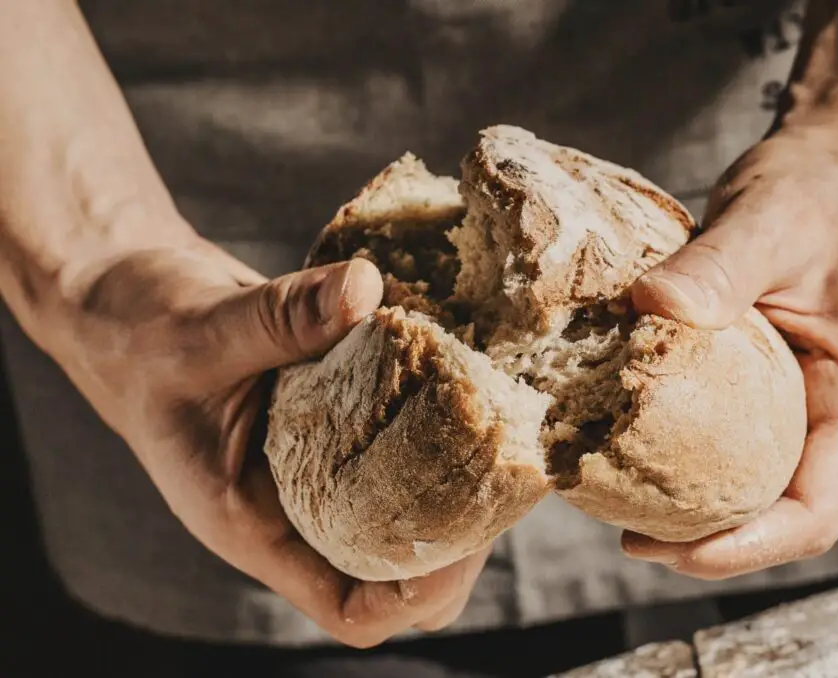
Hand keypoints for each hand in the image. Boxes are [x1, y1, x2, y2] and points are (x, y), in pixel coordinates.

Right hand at [49, 226, 486, 645]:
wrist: (129, 303)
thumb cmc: (141, 335)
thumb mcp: (201, 330)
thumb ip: (279, 317)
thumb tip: (365, 290)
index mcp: (255, 524)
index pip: (350, 606)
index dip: (415, 592)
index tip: (466, 533)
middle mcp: (296, 507)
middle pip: (398, 569)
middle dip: (457, 536)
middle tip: (499, 468)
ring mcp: (319, 466)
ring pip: (406, 505)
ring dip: (455, 475)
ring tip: (496, 422)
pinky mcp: (336, 420)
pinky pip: (398, 440)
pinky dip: (435, 418)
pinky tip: (464, 372)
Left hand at [624, 121, 837, 578]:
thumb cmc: (824, 186)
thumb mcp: (773, 219)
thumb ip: (718, 267)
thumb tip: (646, 309)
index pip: (814, 511)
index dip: (742, 548)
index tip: (662, 549)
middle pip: (781, 513)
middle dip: (706, 538)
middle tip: (624, 534)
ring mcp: (813, 399)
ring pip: (760, 482)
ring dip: (697, 504)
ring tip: (620, 500)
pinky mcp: (781, 381)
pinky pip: (740, 439)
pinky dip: (692, 454)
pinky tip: (636, 442)